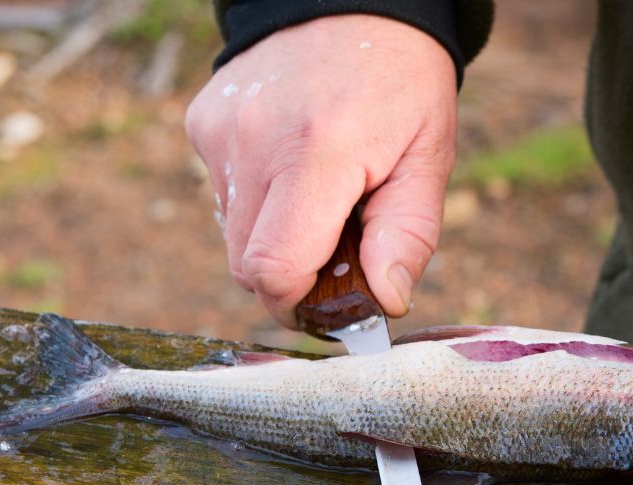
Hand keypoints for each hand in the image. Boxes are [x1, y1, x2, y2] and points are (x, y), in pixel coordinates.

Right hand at [185, 15, 456, 325]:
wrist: (351, 1)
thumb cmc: (401, 83)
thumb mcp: (429, 156)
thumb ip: (408, 234)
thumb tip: (384, 301)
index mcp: (318, 152)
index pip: (273, 268)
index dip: (298, 305)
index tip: (330, 306)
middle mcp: (254, 141)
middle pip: (246, 264)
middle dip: (290, 278)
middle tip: (335, 254)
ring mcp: (221, 131)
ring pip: (232, 234)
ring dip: (274, 238)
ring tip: (320, 199)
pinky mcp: (203, 122)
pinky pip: (223, 194)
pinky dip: (257, 201)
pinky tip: (293, 166)